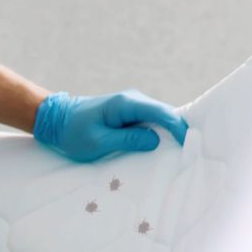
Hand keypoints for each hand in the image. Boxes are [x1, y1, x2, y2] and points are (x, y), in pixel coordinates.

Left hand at [32, 90, 188, 162]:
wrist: (56, 120)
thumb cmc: (73, 133)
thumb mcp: (99, 142)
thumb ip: (128, 140)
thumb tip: (156, 140)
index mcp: (125, 104)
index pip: (161, 113)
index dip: (178, 128)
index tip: (191, 144)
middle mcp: (132, 100)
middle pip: (165, 114)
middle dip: (180, 131)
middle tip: (194, 152)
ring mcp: (132, 105)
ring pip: (160, 118)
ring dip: (172, 133)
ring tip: (185, 152)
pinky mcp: (130, 113)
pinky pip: (151, 121)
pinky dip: (161, 133)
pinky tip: (168, 147)